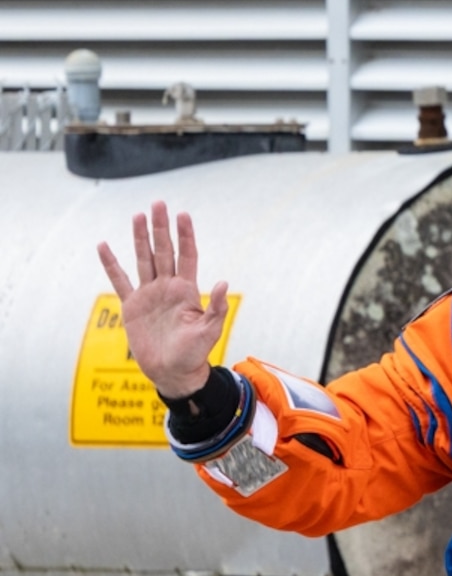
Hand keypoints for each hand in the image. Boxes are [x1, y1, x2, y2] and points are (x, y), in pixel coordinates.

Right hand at [96, 201, 231, 400]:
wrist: (173, 371)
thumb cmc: (194, 353)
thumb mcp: (209, 331)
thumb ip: (216, 307)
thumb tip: (224, 282)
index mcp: (187, 291)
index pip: (187, 256)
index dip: (185, 236)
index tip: (183, 214)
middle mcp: (167, 287)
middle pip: (163, 251)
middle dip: (161, 228)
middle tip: (159, 203)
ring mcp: (148, 295)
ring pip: (143, 259)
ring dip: (139, 238)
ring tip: (137, 215)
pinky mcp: (131, 306)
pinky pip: (119, 281)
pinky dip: (111, 264)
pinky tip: (103, 245)